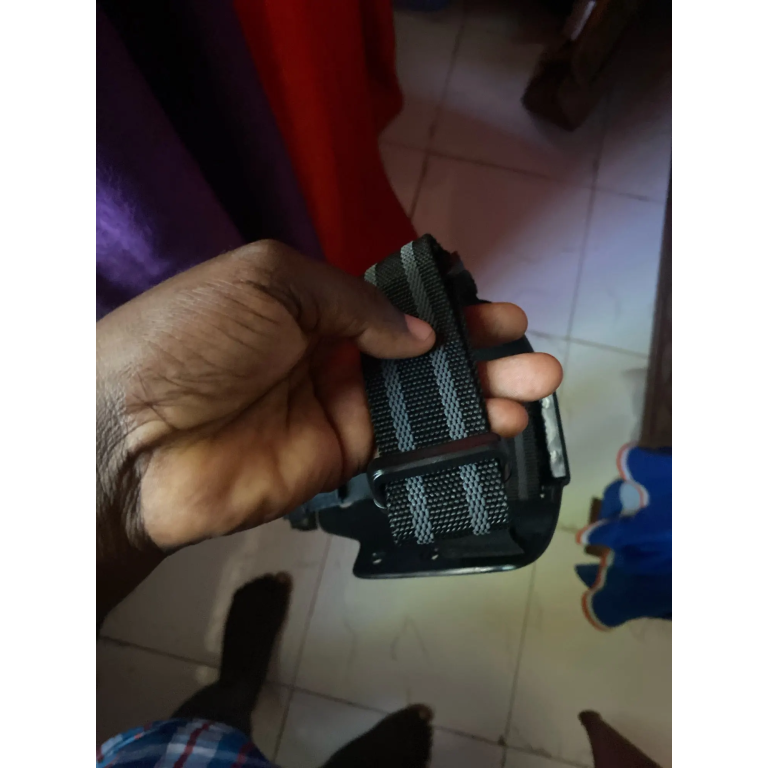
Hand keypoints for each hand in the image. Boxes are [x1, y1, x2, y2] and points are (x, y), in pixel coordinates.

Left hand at [97, 240, 561, 556]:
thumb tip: (418, 336)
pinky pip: (406, 446)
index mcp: (312, 305)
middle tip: (533, 356)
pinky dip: (453, 438)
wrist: (135, 433)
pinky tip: (497, 428)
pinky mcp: (338, 461)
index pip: (396, 307)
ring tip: (537, 389)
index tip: (498, 314)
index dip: (447, 311)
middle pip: (421, 357)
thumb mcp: (273, 281)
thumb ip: (354, 303)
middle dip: (480, 354)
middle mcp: (330, 356)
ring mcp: (336, 411)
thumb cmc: (197, 337)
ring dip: (482, 396)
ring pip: (424, 402)